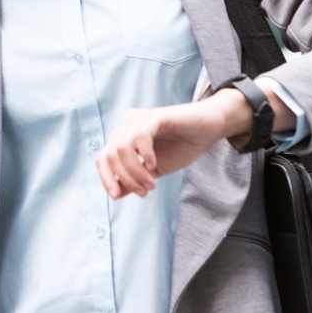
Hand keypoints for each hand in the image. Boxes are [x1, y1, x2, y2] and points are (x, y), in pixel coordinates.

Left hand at [95, 89, 250, 198]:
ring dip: (135, 172)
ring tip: (152, 183)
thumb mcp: (155, 170)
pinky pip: (140, 137)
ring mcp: (140, 118)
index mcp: (124, 136)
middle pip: (110, 156)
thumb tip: (115, 194)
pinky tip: (154, 164)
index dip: (106, 178)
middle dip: (125, 179)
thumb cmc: (182, 147)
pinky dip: (145, 156)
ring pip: (122, 149)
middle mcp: (127, 124)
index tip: (116, 196)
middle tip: (145, 191)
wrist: (209, 130)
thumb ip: (134, 179)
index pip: (103, 158)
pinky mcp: (156, 116)